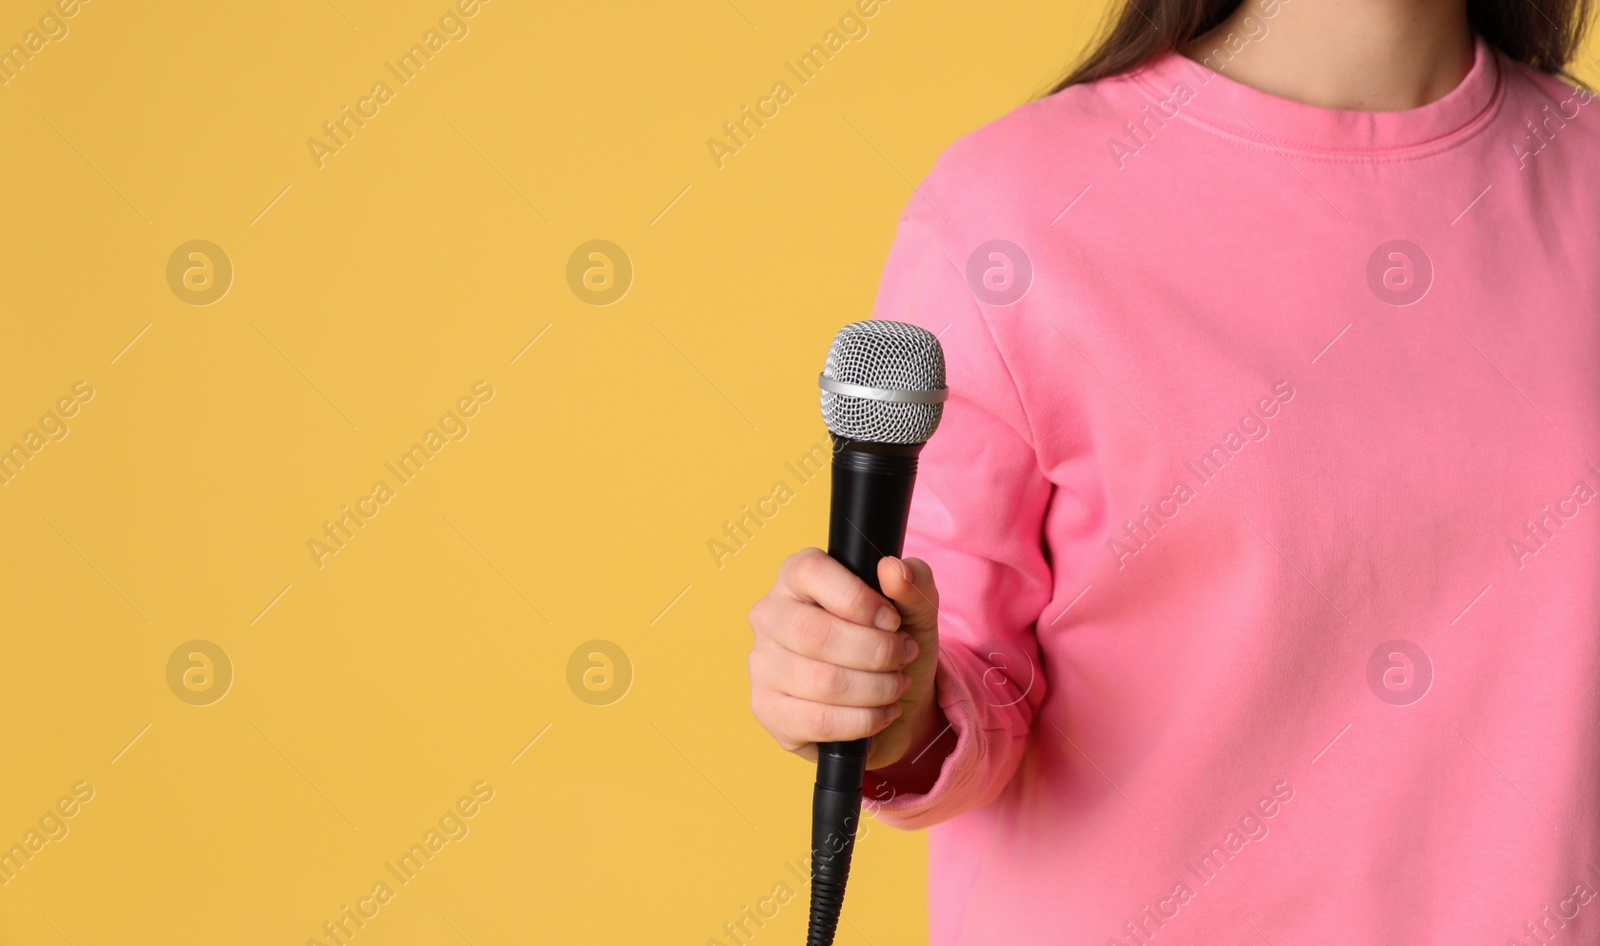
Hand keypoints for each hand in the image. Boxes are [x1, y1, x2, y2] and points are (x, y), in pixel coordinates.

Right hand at [747, 548, 940, 769]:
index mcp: (796, 577)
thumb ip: (913, 581)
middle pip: (816, 634)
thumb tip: (893, 569)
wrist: (892, 703)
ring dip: (877, 688)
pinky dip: (865, 720)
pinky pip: (819, 721)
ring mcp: (762, 664)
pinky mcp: (768, 710)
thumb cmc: (891, 644)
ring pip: (823, 682)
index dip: (858, 599)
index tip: (892, 620)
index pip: (811, 572)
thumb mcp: (915, 609)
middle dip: (876, 652)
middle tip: (903, 656)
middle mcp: (769, 616)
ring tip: (897, 685)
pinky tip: (882, 712)